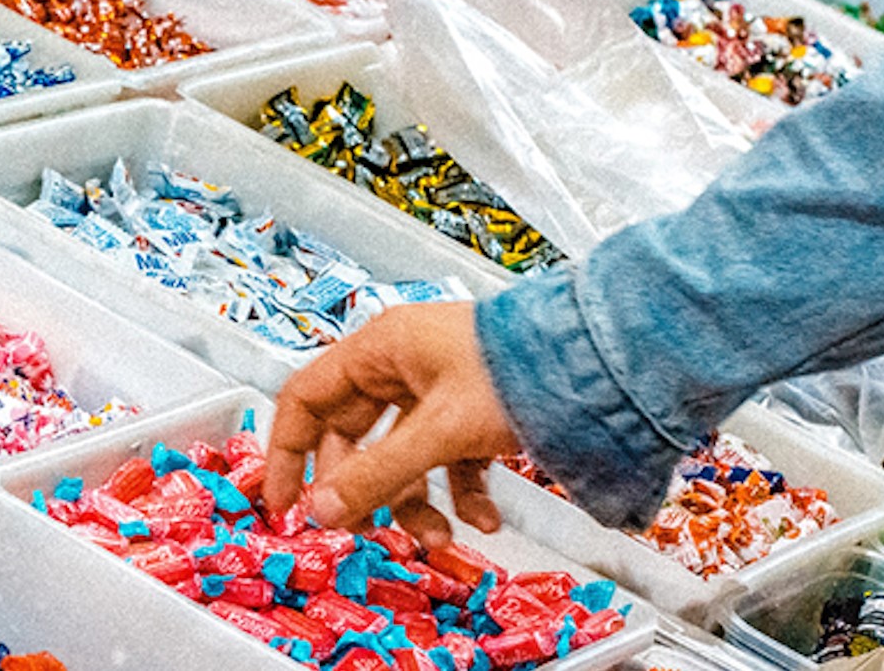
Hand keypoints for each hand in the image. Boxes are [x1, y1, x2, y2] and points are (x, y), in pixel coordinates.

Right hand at [264, 302, 521, 545]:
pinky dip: (458, 493)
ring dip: (414, 502)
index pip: (305, 399)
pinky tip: (480, 516)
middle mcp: (401, 365)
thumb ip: (377, 474)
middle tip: (362, 528)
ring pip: (401, 456)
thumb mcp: (438, 429)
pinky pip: (446, 461)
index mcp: (378, 349)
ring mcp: (436, 388)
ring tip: (435, 535)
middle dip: (363, 490)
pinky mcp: (471, 411)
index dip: (287, 452)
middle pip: (354, 438)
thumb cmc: (522, 365)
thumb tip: (325, 509)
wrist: (598, 360)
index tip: (285, 500)